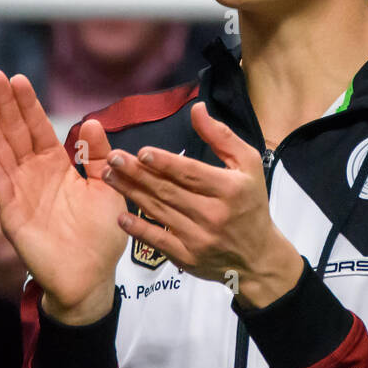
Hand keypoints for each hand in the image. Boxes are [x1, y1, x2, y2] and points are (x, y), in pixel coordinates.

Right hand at [0, 72, 126, 324]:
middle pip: (16, 133)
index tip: (19, 79)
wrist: (92, 275)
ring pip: (2, 152)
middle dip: (4, 105)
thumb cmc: (101, 233)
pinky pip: (0, 183)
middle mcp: (36, 176)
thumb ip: (99, 157)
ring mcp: (21, 193)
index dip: (28, 105)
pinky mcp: (13, 214)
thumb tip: (94, 123)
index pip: (40, 128)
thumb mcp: (108, 187)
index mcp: (58, 167)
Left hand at [102, 102, 302, 308]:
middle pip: (169, 190)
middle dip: (138, 174)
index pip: (191, 173)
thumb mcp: (249, 165)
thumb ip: (222, 137)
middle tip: (113, 159)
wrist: (258, 255)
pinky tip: (121, 216)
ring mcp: (199, 238)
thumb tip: (197, 110)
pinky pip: (158, 240)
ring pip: (159, 211)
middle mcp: (214, 214)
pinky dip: (139, 229)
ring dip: (131, 193)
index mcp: (230, 189)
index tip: (141, 152)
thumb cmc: (251, 203)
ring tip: (110, 176)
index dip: (165, 162)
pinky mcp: (188, 257)